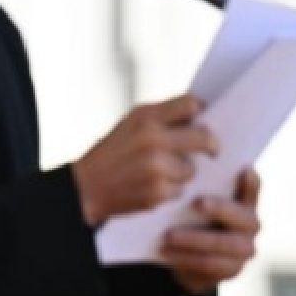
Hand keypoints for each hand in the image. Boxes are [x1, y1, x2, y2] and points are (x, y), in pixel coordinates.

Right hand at [72, 94, 217, 224]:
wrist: (83, 188)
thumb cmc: (109, 155)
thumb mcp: (128, 125)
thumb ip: (160, 119)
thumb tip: (199, 117)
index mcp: (145, 117)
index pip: (190, 104)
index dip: (200, 112)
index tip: (201, 120)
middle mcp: (153, 139)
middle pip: (204, 137)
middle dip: (211, 145)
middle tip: (212, 151)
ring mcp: (157, 166)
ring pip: (192, 169)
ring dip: (181, 173)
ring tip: (158, 173)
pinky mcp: (158, 191)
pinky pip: (180, 189)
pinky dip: (169, 190)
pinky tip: (149, 187)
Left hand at [160, 168, 260, 293]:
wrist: (190, 260)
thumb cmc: (192, 220)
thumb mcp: (194, 203)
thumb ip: (200, 187)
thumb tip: (183, 164)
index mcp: (245, 203)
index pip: (252, 189)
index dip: (250, 182)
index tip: (242, 170)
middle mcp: (251, 225)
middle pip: (239, 216)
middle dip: (219, 208)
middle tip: (197, 202)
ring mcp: (245, 249)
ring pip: (221, 242)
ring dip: (193, 239)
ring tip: (168, 235)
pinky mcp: (233, 269)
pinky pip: (209, 263)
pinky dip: (186, 258)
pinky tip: (166, 252)